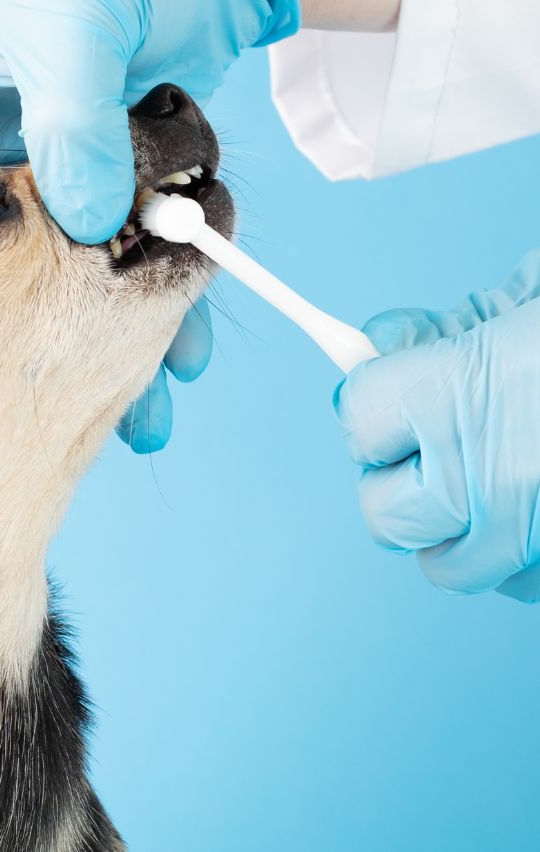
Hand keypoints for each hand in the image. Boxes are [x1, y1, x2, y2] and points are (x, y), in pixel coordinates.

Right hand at [0, 0, 299, 451]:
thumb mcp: (74, 16)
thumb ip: (70, 110)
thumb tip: (84, 215)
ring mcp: (43, 200)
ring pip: (45, 303)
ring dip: (82, 364)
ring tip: (112, 427)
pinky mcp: (110, 209)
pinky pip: (123, 283)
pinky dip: (154, 327)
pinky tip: (176, 369)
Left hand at [334, 250, 539, 601]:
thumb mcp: (536, 293)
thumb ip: (450, 330)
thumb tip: (379, 346)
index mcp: (469, 396)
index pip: (358, 418)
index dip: (372, 398)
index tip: (387, 387)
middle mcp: (497, 483)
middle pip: (383, 514)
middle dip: (397, 476)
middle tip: (428, 443)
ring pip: (445, 566)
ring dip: (455, 524)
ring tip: (496, 475)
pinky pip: (517, 587)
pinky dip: (518, 555)